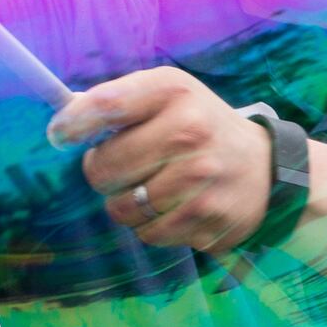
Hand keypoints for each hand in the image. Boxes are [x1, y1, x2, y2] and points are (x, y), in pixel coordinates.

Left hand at [50, 68, 272, 254]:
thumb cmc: (200, 127)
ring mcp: (202, 179)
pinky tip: (174, 208)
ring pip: (122, 209)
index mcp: (174, 91)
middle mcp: (190, 132)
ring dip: (127, 205)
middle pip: (104, 168)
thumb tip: (63, 122)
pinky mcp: (208, 219)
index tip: (60, 135)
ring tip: (153, 188)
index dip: (73, 124)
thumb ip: (117, 101)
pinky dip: (152, 227)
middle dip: (104, 173)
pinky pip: (149, 234)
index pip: (106, 105)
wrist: (266, 169)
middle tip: (126, 167)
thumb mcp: (168, 95)